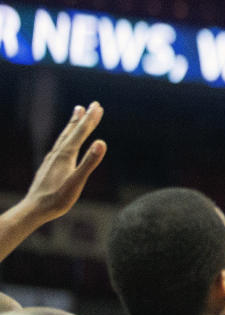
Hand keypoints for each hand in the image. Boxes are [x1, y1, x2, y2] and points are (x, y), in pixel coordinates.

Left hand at [24, 103, 106, 221]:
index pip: (80, 133)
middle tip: (92, 105)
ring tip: (77, 113)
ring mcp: (52, 159)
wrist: (33, 210)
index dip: (90, 120)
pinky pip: (60, 146)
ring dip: (73, 125)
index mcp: (65, 155)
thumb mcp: (77, 182)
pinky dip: (66, 137)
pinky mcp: (49, 166)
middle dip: (83, 118)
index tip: (98, 106)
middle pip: (72, 131)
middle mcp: (57, 153)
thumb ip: (89, 162)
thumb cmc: (57, 199)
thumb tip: (101, 142)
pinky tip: (66, 141)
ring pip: (64, 137)